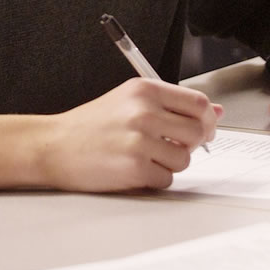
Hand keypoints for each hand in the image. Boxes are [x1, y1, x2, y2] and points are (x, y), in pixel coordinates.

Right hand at [38, 78, 220, 190]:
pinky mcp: (135, 168)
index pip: (196, 102)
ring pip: (184, 158)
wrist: (54, 145)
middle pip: (197, 131)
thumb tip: (215, 111)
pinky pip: (167, 179)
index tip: (204, 128)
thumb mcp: (128, 101)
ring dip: (170, 163)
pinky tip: (134, 168)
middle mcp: (143, 111)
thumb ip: (171, 105)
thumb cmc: (91, 125)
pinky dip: (154, 179)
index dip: (207, 118)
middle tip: (171, 146)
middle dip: (190, 144)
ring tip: (144, 156)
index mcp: (143, 90)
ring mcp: (139, 140)